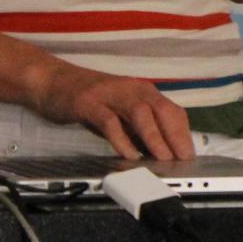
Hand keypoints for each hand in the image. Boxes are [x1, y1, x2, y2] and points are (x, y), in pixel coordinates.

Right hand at [27, 61, 194, 160]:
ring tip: (162, 159)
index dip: (183, 134)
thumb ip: (138, 130)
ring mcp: (111, 94)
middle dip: (176, 137)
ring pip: (141, 114)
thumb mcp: (121, 113)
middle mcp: (132, 89)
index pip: (173, 111)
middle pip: (162, 110)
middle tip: (183, 161)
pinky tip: (128, 154)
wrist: (52, 80)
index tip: (190, 155)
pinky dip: (121, 139)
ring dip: (155, 137)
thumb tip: (158, 153)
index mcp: (144, 92)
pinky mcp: (89, 103)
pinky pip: (109, 121)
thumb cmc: (90, 100)